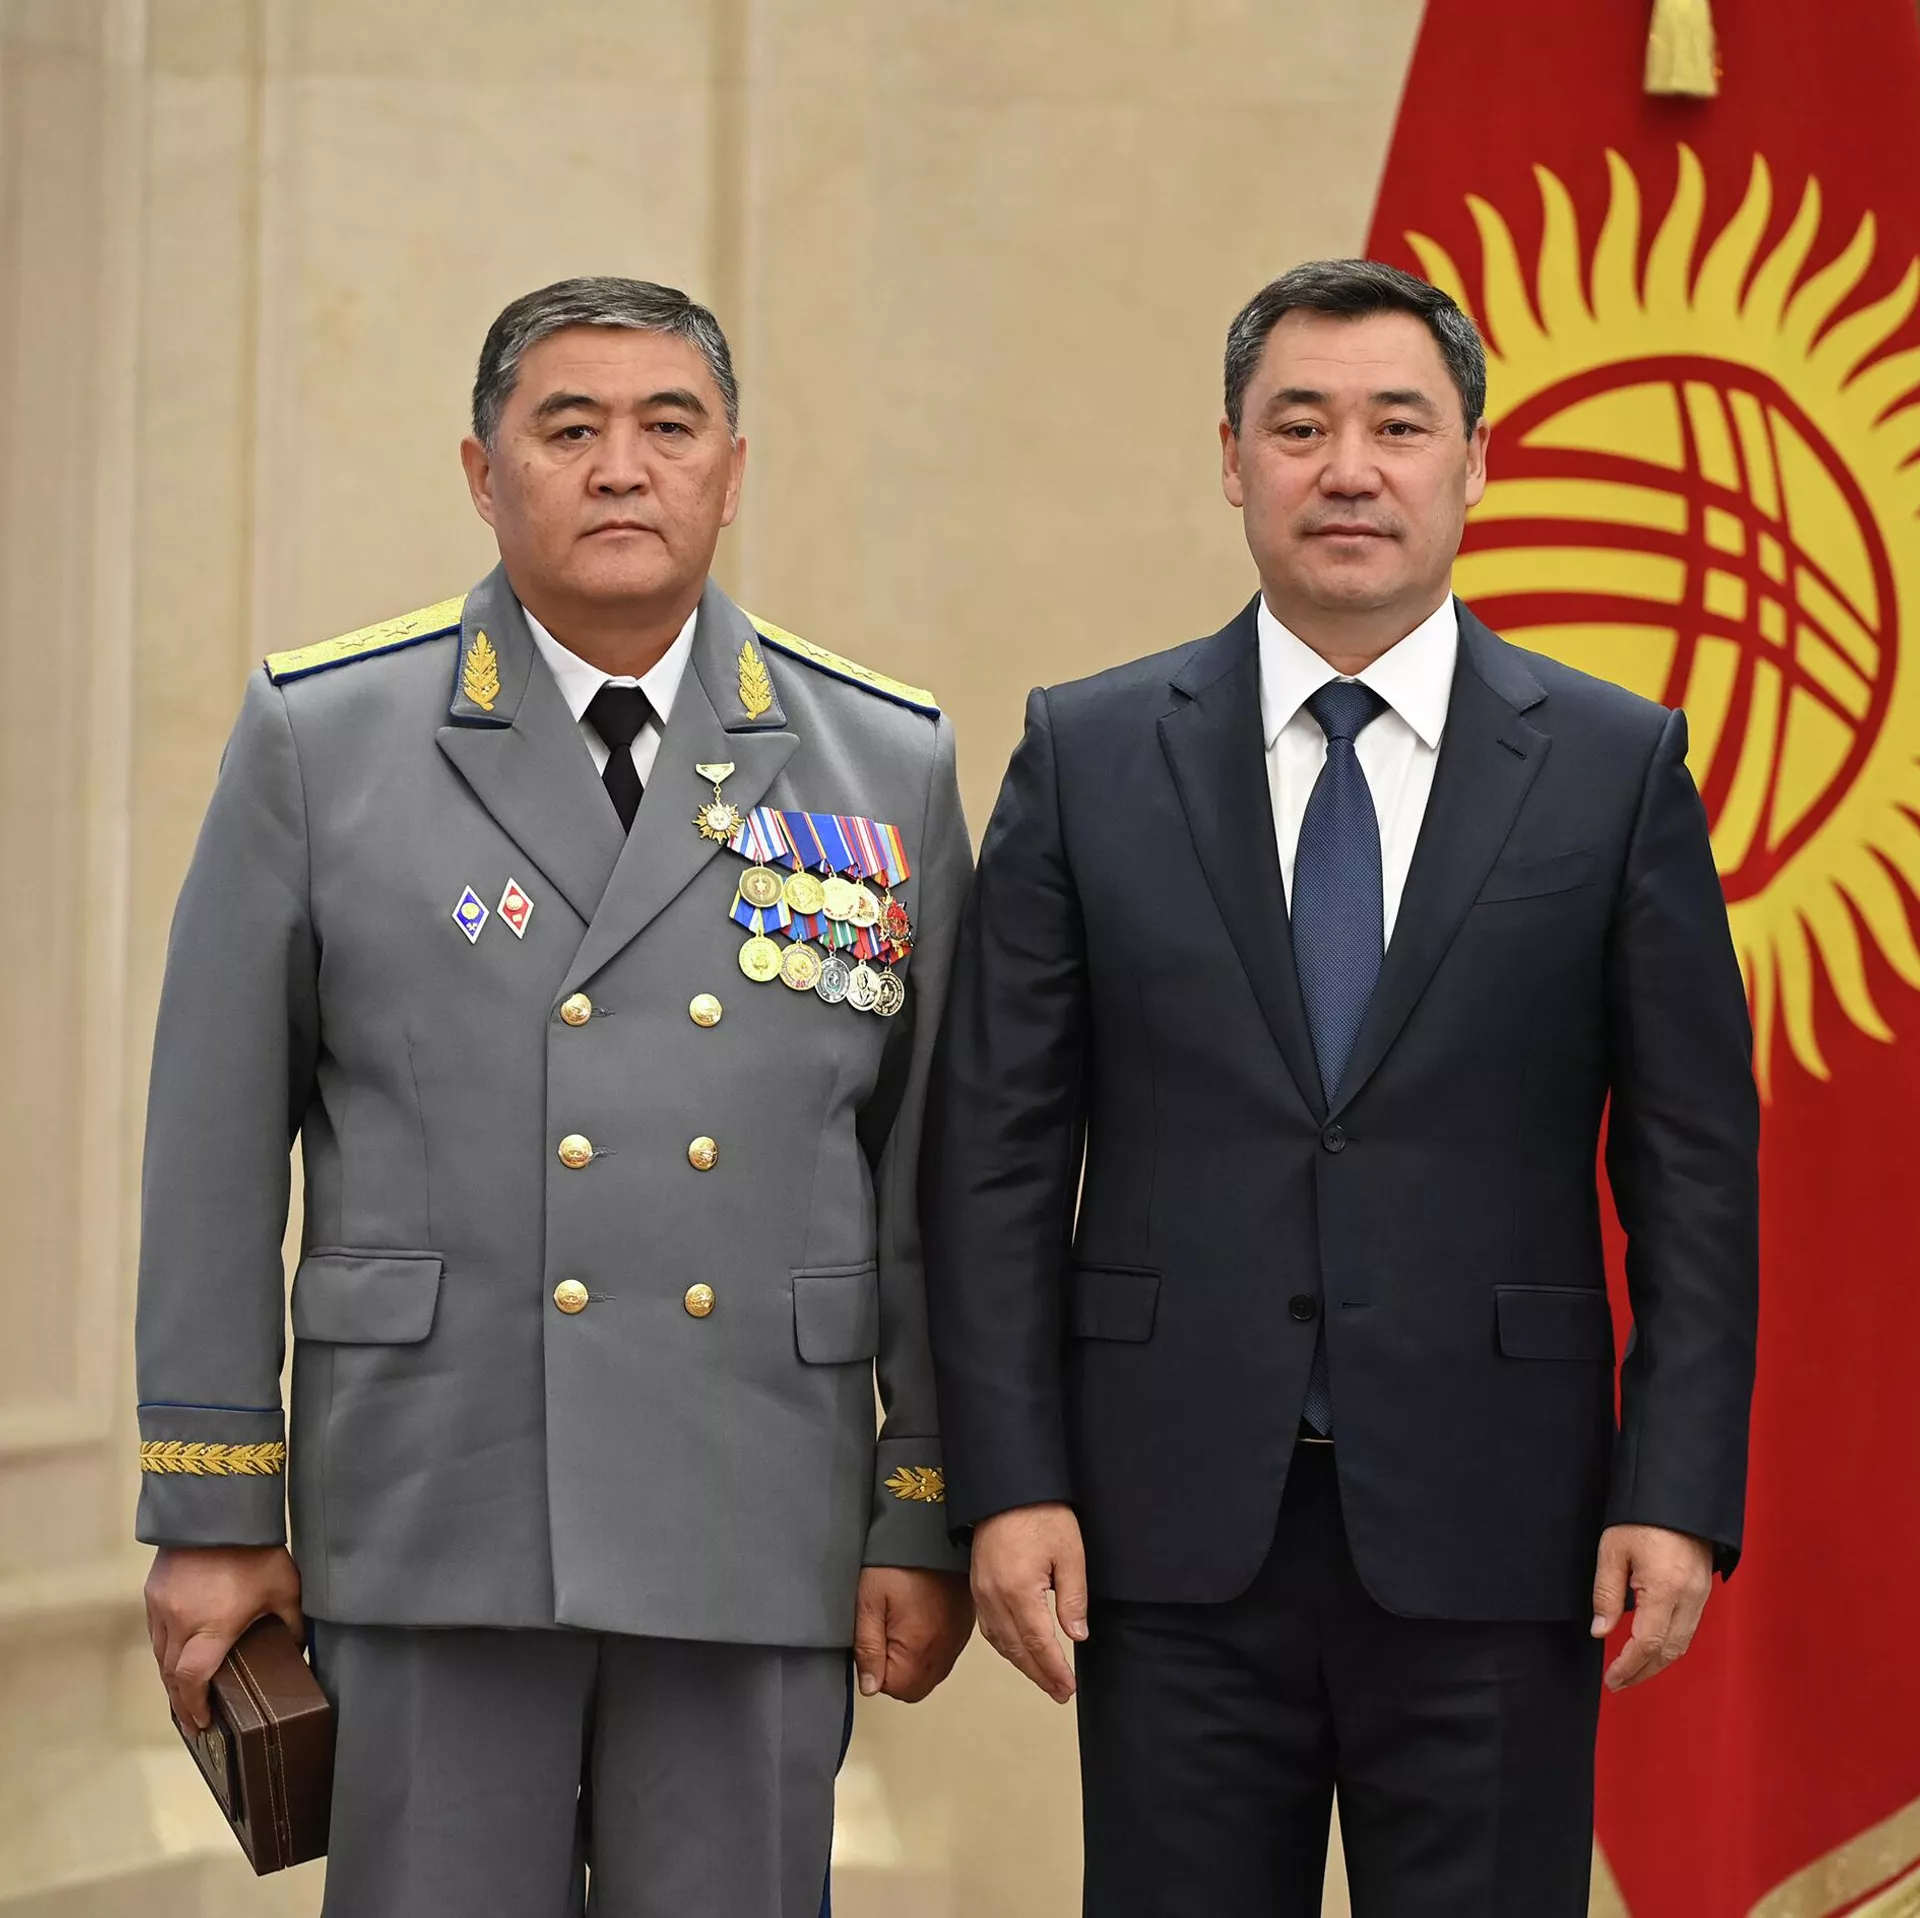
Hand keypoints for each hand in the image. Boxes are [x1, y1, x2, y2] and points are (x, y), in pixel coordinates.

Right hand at [145, 1545, 303, 1730]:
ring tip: (184, 1692)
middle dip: (181, 1700)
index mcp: (212, 1627)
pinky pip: (155, 1630)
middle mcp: (180, 1623)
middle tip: (193, 1720)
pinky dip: (165, 1648)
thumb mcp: (285, 1589)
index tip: (202, 1724)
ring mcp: (162, 1607)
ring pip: (160, 1654)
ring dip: (171, 1676)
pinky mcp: (154, 1591)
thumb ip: (292, 1624)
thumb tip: (299, 1650)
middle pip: (172, 1674)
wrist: (219, 1508)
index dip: (194, 1707)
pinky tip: (177, 1653)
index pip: (193, 1680)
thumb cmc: (255, 1550)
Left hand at [853, 1567, 973, 1702]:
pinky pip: (946, 1653)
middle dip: (896, 1672)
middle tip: (885, 1635)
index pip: (895, 1688)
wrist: (927, 1524)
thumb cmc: (896, 1559)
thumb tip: (869, 1686)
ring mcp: (958, 1636)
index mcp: (920, 1645)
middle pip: (916, 1687)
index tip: (874, 1642)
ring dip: (914, 1661)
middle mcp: (945, 1647)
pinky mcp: (964, 1624)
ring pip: (932, 1672)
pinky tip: (919, 1621)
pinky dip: (930, 1647)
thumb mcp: (868, 1601)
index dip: (877, 1670)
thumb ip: (867, 1648)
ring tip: (901, 1624)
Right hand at [970, 1502, 1085, 1703]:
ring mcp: (981, 1591)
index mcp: (1018, 1589)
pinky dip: (1004, 1645)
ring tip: (1043, 1678)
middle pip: (1016, 1649)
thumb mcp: (1070, 1552)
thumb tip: (1076, 1635)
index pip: (1038, 1643)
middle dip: (1039, 1674)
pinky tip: (1017, 1650)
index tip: (1068, 1688)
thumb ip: (1073, 1598)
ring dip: (1021, 1664)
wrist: (1006, 1487)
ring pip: (999, 1641)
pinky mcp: (976, 1584)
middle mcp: (994, 1596)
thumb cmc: (1041, 1512)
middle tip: (1060, 1693)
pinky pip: (988, 1626)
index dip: (1054, 1669)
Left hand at [1591, 1524, 1712, 1691]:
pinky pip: (1689, 1628)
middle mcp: (1690, 1598)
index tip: (1612, 1679)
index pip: (1648, 1643)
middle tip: (1618, 1682)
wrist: (1677, 1494)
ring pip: (1682, 1644)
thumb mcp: (1612, 1550)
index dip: (1628, 1666)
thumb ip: (1606, 1593)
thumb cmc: (1640, 1517)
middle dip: (1643, 1672)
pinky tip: (1652, 1646)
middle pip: (1669, 1652)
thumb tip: (1601, 1632)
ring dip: (1658, 1662)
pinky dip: (1670, 1645)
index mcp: (1666, 1589)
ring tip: (1632, 1670)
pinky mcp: (1703, 1589)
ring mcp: (1701, 1595)